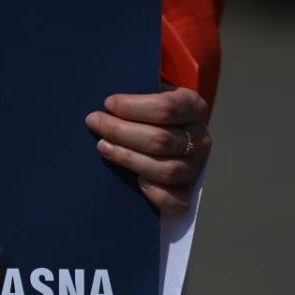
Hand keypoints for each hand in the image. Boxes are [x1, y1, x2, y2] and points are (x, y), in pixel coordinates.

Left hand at [85, 84, 211, 213]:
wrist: (165, 134)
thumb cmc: (149, 111)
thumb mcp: (149, 94)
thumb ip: (135, 94)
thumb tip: (107, 102)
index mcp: (193, 107)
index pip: (166, 108)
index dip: (132, 107)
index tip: (108, 103)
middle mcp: (200, 139)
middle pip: (160, 139)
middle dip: (120, 130)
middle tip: (94, 122)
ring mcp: (195, 168)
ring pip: (165, 170)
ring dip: (128, 158)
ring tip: (102, 146)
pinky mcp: (187, 192)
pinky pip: (174, 201)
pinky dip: (153, 192)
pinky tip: (135, 180)